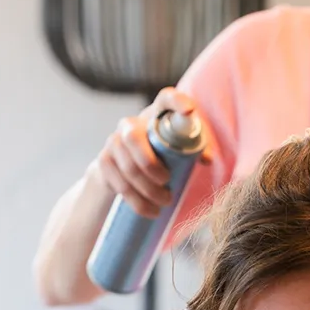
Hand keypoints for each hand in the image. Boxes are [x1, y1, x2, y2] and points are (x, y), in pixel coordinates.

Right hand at [91, 87, 212, 217]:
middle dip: (151, 165)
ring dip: (148, 190)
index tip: (189, 110)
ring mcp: (114, 142)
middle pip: (133, 137)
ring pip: (128, 167)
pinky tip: (151, 211)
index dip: (176, 101)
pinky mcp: (103, 163)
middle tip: (167, 182)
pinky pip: (119, 184)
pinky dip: (138, 202)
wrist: (122, 175)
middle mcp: (131, 125)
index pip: (165, 98)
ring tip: (165, 202)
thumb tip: (206, 159)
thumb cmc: (160, 160)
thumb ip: (195, 152)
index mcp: (156, 117)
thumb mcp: (180, 154)